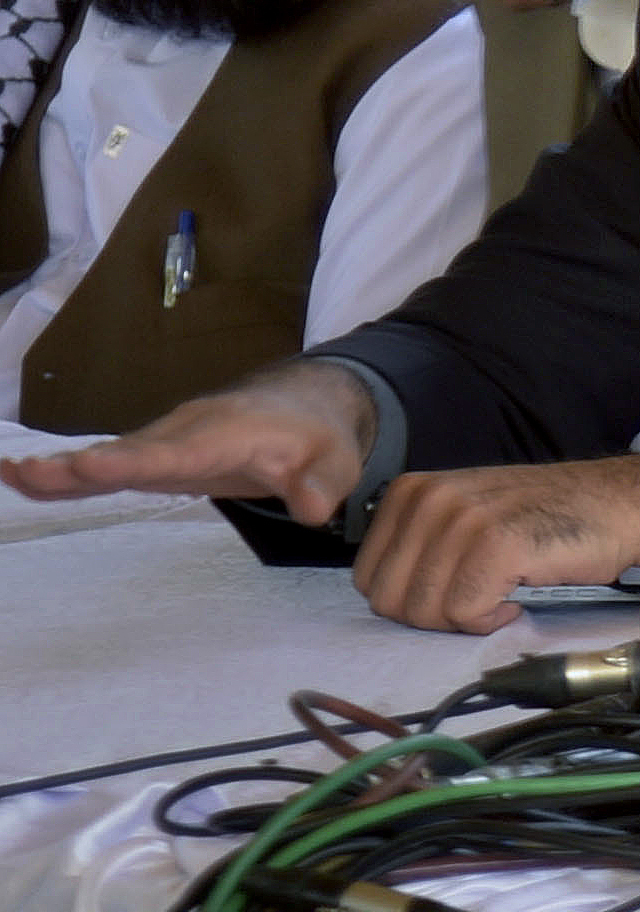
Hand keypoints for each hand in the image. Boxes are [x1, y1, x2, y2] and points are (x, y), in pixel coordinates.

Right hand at [0, 361, 372, 524]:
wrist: (307, 403)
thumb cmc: (317, 435)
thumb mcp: (336, 461)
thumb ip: (323, 484)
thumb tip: (311, 507)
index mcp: (227, 433)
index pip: (177, 452)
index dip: (136, 460)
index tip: (92, 465)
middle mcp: (187, 432)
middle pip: (130, 452)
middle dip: (81, 465)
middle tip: (26, 471)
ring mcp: (167, 441)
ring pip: (112, 455)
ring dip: (63, 469)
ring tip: (12, 475)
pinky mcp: (157, 454)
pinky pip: (111, 462)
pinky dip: (71, 472)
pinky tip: (25, 478)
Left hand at [352, 453, 639, 633]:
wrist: (615, 505)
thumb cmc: (544, 518)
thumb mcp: (462, 514)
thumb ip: (418, 542)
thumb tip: (381, 594)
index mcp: (412, 492)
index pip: (367, 579)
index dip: (409, 601)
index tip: (450, 589)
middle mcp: (431, 498)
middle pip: (390, 601)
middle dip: (433, 616)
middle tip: (476, 599)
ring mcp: (463, 519)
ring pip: (425, 612)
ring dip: (466, 618)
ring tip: (499, 593)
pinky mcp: (497, 544)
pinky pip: (466, 614)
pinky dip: (493, 619)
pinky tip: (517, 597)